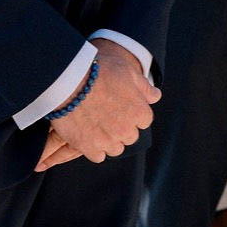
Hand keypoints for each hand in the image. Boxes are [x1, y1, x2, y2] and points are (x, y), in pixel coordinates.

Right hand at [34, 38, 159, 170]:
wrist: (70, 80)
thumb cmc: (99, 71)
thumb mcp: (127, 71)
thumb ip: (144, 87)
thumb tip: (156, 96)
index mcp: (140, 112)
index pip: (144, 121)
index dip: (132, 113)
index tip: (120, 106)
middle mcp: (127, 130)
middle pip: (130, 136)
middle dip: (121, 127)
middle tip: (106, 114)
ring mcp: (109, 141)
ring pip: (115, 148)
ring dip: (109, 140)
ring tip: (96, 124)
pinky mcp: (90, 148)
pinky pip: (98, 156)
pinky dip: (94, 148)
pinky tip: (87, 134)